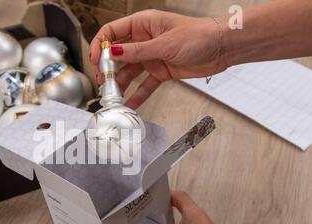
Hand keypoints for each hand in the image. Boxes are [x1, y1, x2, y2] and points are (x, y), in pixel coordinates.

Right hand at [90, 10, 227, 108]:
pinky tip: (130, 105)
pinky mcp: (160, 71)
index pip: (112, 32)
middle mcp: (144, 40)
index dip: (100, 46)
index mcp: (143, 24)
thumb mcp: (164, 43)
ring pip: (129, 72)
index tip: (95, 61)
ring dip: (120, 84)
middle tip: (103, 83)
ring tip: (113, 97)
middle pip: (117, 55)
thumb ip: (137, 51)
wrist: (222, 48)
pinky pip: (144, 85)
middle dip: (108, 69)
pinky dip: (138, 95)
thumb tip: (113, 53)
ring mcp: (151, 56)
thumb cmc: (199, 35)